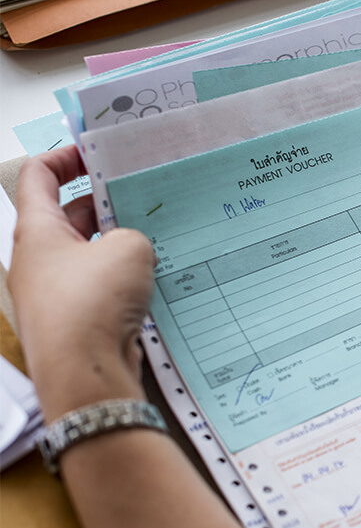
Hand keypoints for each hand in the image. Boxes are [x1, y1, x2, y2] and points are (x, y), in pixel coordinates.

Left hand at [8, 146, 155, 421]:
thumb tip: (130, 248)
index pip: (38, 175)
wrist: (86, 376)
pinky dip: (122, 277)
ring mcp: (54, 293)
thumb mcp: (129, 248)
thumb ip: (132, 234)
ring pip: (87, 254)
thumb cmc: (93, 304)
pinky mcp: (74, 321)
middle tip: (141, 194)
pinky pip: (99, 287)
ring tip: (156, 235)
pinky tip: (153, 278)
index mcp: (36, 231)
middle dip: (104, 203)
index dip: (66, 156)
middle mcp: (37, 260)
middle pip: (67, 216)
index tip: (98, 152)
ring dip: (117, 243)